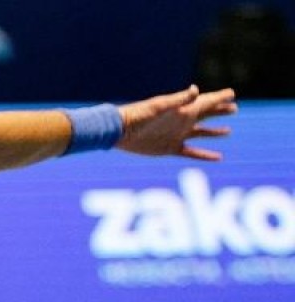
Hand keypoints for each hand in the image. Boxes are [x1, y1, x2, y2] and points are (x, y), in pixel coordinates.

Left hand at [116, 85, 237, 160]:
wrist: (121, 132)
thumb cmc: (139, 116)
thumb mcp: (160, 107)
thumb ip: (178, 99)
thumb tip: (196, 89)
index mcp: (182, 110)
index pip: (206, 102)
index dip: (219, 97)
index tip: (232, 93)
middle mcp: (182, 121)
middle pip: (206, 115)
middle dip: (220, 111)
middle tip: (234, 108)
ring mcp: (177, 135)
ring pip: (201, 133)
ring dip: (215, 132)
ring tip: (228, 130)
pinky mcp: (170, 149)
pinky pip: (192, 153)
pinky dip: (205, 155)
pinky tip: (218, 157)